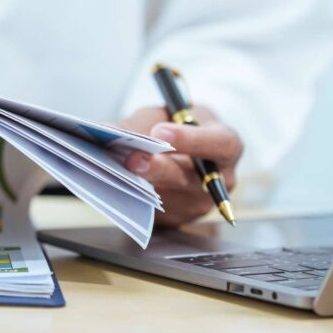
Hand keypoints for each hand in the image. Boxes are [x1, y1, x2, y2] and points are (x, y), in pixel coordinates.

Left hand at [118, 106, 242, 227]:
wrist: (181, 149)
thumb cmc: (175, 126)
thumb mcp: (163, 115)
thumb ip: (141, 123)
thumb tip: (106, 129)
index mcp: (226, 144)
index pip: (219, 144)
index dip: (190, 140)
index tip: (160, 131)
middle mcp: (220, 178)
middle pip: (190, 178)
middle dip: (158, 169)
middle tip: (132, 160)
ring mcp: (201, 202)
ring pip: (170, 198)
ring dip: (141, 186)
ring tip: (114, 170)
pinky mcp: (180, 217)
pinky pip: (157, 211)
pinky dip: (134, 197)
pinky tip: (116, 185)